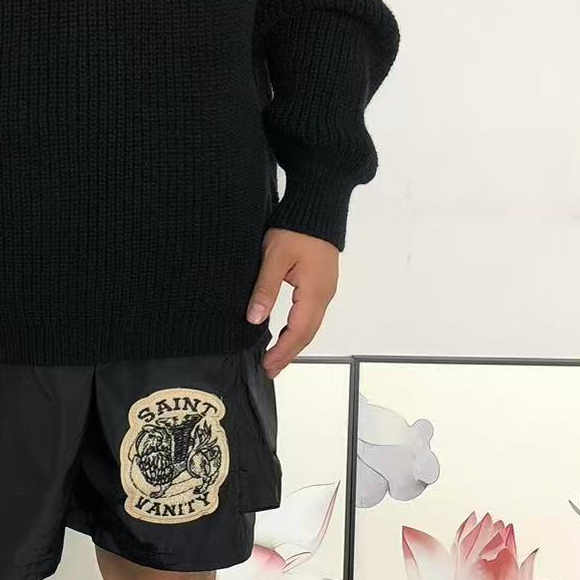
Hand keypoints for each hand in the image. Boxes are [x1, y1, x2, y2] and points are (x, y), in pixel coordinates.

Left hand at [246, 229, 338, 376]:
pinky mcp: (321, 285)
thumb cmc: (296, 229)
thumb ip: (266, 289)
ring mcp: (325, 291)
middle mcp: (324, 296)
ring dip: (293, 344)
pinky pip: (311, 315)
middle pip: (307, 334)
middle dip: (288, 354)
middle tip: (270, 370)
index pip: (298, 331)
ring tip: (276, 359)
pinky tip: (285, 335)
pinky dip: (298, 330)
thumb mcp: (274, 257)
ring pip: (310, 326)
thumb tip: (254, 319)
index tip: (267, 365)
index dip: (282, 351)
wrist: (317, 208)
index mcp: (314, 292)